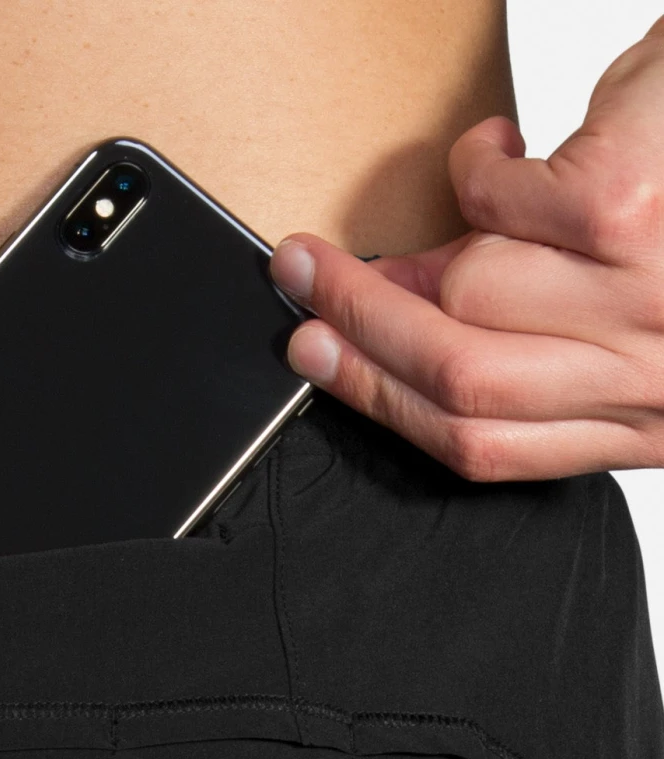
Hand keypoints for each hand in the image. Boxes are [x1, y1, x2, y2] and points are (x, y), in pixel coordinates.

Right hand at [269, 18, 663, 480]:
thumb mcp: (639, 304)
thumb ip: (532, 336)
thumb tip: (394, 316)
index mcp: (655, 413)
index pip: (483, 444)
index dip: (379, 402)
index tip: (315, 356)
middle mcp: (655, 373)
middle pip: (459, 381)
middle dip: (358, 326)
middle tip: (301, 274)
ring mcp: (645, 297)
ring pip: (468, 293)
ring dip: (446, 233)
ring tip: (477, 189)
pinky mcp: (628, 215)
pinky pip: (492, 203)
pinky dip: (480, 163)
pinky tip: (511, 142)